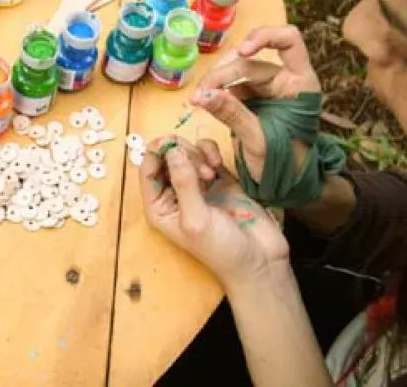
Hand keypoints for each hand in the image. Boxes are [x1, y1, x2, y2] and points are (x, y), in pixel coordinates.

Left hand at [140, 141, 289, 289]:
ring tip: (211, 174)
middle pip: (166, 157)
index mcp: (158, 206)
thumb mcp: (196, 218)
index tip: (172, 145)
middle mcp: (173, 193)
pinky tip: (218, 165)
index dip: (156, 153)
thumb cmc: (220, 248)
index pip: (147, 169)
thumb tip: (172, 149)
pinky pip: (206, 153)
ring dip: (197, 155)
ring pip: (186, 152)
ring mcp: (196, 184)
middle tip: (200, 169)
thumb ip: (183, 183)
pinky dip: (210, 152)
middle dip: (181, 154)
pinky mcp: (218, 177)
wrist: (259, 259)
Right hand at [190, 26, 320, 182]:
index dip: (264, 38)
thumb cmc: (284, 165)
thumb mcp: (259, 141)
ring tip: (198, 99)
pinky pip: (229, 87)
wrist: (285, 186)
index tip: (241, 52)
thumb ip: (233, 115)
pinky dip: (214, 92)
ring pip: (235, 71)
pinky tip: (203, 102)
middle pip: (250, 60)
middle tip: (200, 94)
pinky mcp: (249, 100)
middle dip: (223, 73)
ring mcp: (265, 89)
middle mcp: (284, 80)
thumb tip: (203, 95)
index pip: (288, 41)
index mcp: (299, 83)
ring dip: (215, 81)